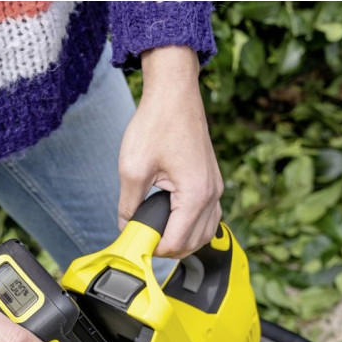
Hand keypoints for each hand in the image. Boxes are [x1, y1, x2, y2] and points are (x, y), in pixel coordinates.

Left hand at [117, 46, 223, 257]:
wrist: (174, 93)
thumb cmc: (156, 123)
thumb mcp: (132, 168)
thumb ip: (128, 205)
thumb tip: (126, 226)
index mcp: (195, 194)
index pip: (176, 241)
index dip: (153, 249)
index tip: (134, 244)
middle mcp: (211, 193)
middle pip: (194, 243)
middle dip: (168, 249)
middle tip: (143, 241)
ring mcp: (215, 187)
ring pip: (205, 233)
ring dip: (183, 241)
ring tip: (156, 235)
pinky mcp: (212, 181)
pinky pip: (208, 216)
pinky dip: (192, 227)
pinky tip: (172, 222)